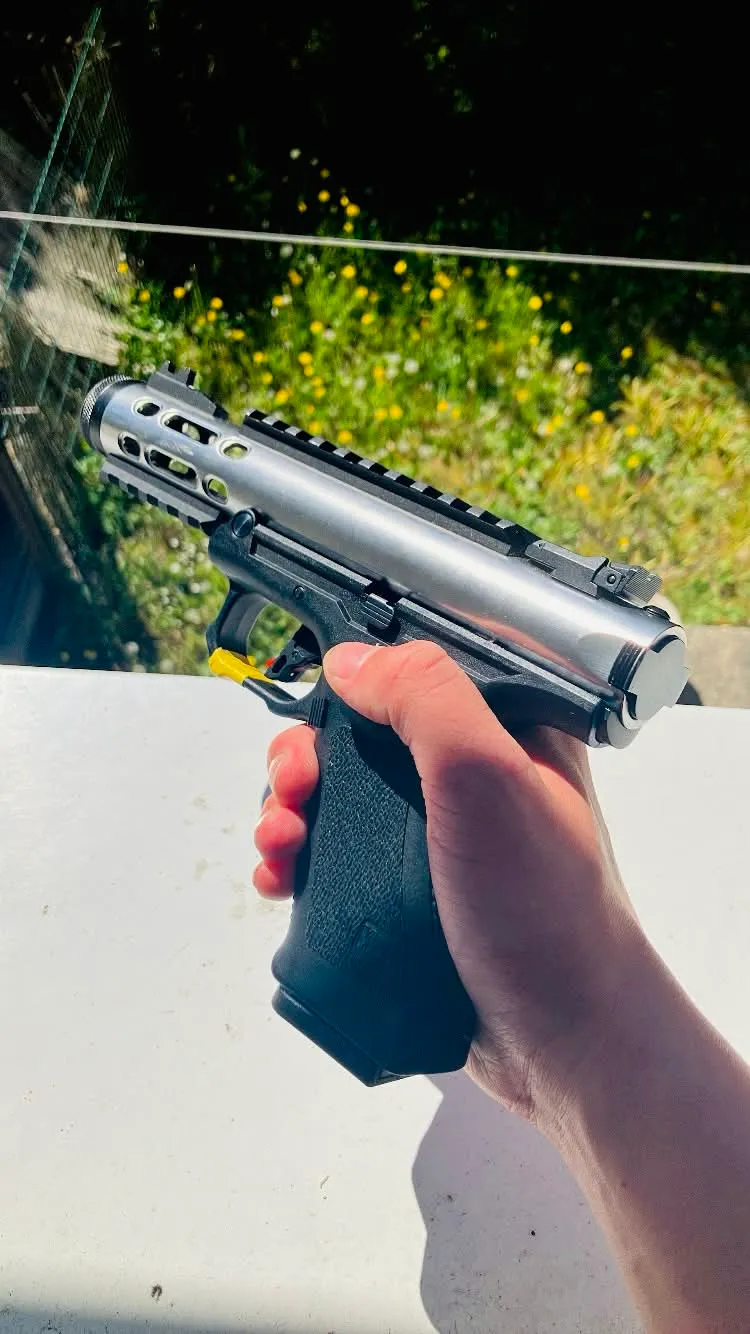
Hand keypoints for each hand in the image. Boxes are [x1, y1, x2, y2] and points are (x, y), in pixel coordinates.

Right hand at [253, 641, 643, 1133]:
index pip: (416, 671)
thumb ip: (426, 699)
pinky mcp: (413, 890)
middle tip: (291, 792)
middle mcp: (473, 775)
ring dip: (288, 812)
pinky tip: (280, 880)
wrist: (562, 1038)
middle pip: (360, 737)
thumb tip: (352, 662)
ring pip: (340, 799)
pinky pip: (338, 857)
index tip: (319, 716)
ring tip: (278, 847)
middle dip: (305, 758)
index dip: (355, 683)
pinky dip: (298, 861)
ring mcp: (441, 836)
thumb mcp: (488, 779)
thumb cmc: (547, 911)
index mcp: (508, 730)